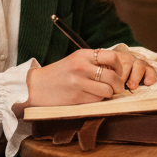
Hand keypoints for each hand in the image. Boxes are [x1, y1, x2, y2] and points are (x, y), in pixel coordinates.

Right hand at [23, 48, 156, 110]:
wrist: (37, 86)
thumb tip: (118, 70)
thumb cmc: (60, 74)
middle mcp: (81, 67)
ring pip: (107, 91)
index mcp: (83, 55)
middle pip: (113, 77)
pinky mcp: (76, 98)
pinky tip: (93, 98)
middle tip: (117, 88)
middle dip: (119, 85)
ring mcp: (79, 83)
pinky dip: (99, 100)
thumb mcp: (76, 60)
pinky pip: (97, 100)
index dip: (120, 67)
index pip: (112, 57)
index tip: (118, 73)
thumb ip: (94, 62)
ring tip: (105, 93)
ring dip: (110, 94)